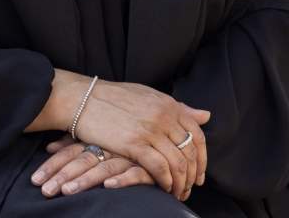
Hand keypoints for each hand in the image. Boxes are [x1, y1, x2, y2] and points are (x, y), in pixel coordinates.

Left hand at [32, 138, 155, 198]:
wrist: (167, 130)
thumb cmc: (128, 134)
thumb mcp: (101, 136)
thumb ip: (77, 140)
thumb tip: (50, 145)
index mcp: (98, 137)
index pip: (71, 151)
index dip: (52, 165)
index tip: (35, 180)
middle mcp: (111, 144)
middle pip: (82, 160)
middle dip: (61, 176)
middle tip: (45, 191)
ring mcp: (129, 154)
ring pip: (103, 168)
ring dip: (85, 181)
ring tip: (67, 191)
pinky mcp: (149, 164)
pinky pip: (134, 172)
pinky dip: (122, 180)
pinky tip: (108, 187)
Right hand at [69, 80, 209, 202]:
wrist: (82, 98)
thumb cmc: (113, 98)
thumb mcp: (149, 96)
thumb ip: (177, 108)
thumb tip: (205, 115)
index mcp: (170, 105)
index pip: (198, 136)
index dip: (202, 159)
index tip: (199, 174)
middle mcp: (164, 116)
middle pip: (190, 152)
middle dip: (193, 175)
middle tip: (189, 188)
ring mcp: (150, 130)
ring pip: (178, 163)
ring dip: (180, 183)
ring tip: (176, 192)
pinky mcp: (134, 144)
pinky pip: (159, 168)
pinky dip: (165, 181)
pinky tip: (162, 187)